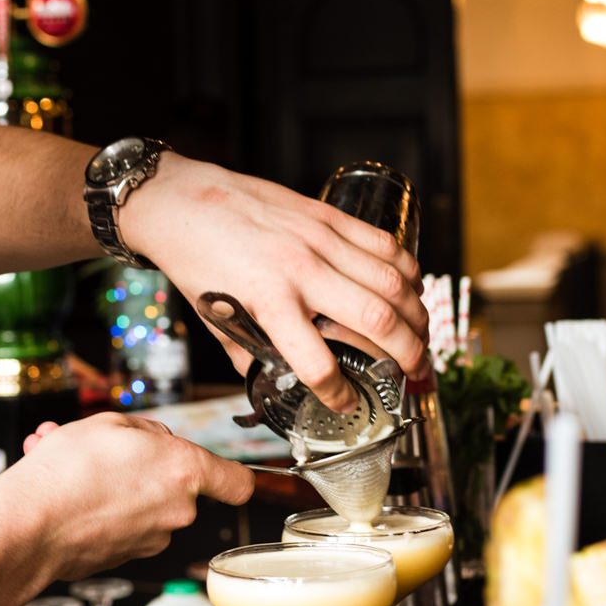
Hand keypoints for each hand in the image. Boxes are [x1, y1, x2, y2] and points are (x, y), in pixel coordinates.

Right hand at [0, 413, 253, 591]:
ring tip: (69, 463)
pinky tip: (63, 488)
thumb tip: (152, 441)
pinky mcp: (124, 558)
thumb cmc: (66, 474)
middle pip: (177, 484)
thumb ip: (144, 430)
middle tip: (104, 448)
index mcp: (184, 472)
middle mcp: (176, 512)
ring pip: (141, 502)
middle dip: (142, 464)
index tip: (218, 468)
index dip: (229, 472)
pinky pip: (119, 523)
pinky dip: (97, 506)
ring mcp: (151, 540)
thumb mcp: (108, 422)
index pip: (238, 482)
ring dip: (112, 482)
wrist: (26, 527)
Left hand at [117, 154, 428, 410]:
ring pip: (392, 280)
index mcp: (267, 302)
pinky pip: (383, 244)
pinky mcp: (327, 215)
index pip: (317, 362)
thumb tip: (277, 386)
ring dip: (418, 315)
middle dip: (408, 354)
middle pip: (377, 318)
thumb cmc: (195, 261)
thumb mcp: (215, 321)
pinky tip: (412, 291)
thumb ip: (250, 356)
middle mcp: (300, 270)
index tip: (345, 404)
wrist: (182, 202)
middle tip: (417, 375)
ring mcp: (319, 238)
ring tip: (423, 338)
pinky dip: (407, 271)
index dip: (338, 392)